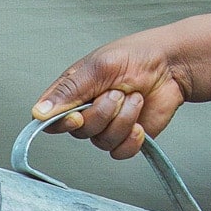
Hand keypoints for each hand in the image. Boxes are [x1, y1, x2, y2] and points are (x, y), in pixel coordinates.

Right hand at [31, 34, 188, 158]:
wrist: (172, 66)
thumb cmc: (136, 57)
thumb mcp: (98, 67)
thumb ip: (68, 92)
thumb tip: (38, 113)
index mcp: (72, 94)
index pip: (50, 120)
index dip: (62, 123)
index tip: (77, 116)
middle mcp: (85, 112)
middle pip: (79, 132)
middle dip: (103, 113)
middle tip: (118, 92)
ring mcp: (105, 127)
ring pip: (101, 142)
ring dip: (123, 120)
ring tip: (134, 98)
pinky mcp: (125, 139)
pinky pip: (119, 153)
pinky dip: (132, 139)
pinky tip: (140, 123)